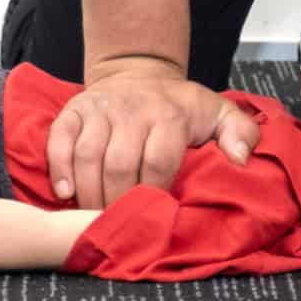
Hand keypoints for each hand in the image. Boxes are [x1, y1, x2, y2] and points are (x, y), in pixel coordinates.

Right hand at [46, 73, 262, 209]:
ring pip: (88, 156)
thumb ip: (240, 133)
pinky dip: (59, 167)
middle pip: (119, 164)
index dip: (153, 194)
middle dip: (118, 202)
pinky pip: (59, 139)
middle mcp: (133, 109)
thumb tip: (241, 159)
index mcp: (169, 115)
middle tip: (119, 226)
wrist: (140, 73)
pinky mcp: (74, 110)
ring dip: (89, 193)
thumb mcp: (218, 113)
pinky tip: (65, 192)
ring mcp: (100, 109)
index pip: (158, 161)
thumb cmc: (180, 107)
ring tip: (94, 218)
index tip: (153, 217)